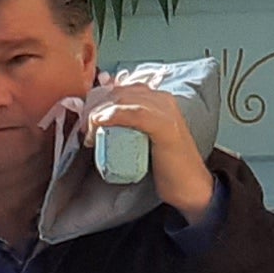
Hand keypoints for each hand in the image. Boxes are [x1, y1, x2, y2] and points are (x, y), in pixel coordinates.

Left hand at [84, 75, 216, 216]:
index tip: (86, 116)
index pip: (121, 86)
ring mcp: (165, 111)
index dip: (98, 98)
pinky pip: (133, 113)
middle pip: (118, 91)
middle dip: (94, 107)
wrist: (189, 186)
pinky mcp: (164, 126)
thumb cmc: (167, 165)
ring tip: (89, 134)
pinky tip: (99, 124)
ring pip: (122, 100)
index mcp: (159, 98)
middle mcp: (163, 99)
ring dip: (97, 114)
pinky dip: (112, 116)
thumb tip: (103, 116)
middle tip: (84, 128)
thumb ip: (132, 124)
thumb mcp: (145, 137)